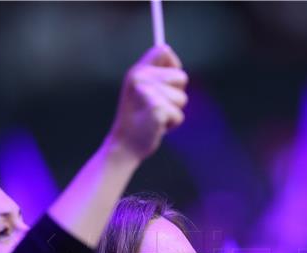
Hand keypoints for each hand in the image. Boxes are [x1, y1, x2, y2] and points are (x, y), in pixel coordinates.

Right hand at [106, 45, 187, 161]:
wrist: (124, 146)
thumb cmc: (137, 120)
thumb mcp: (141, 90)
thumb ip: (154, 74)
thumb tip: (170, 54)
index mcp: (136, 71)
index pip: (164, 51)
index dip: (172, 65)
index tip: (168, 82)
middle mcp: (141, 78)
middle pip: (181, 77)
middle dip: (176, 95)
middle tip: (157, 106)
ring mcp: (148, 93)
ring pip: (182, 99)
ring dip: (173, 112)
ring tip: (155, 117)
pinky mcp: (156, 109)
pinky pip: (179, 116)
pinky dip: (172, 125)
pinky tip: (157, 127)